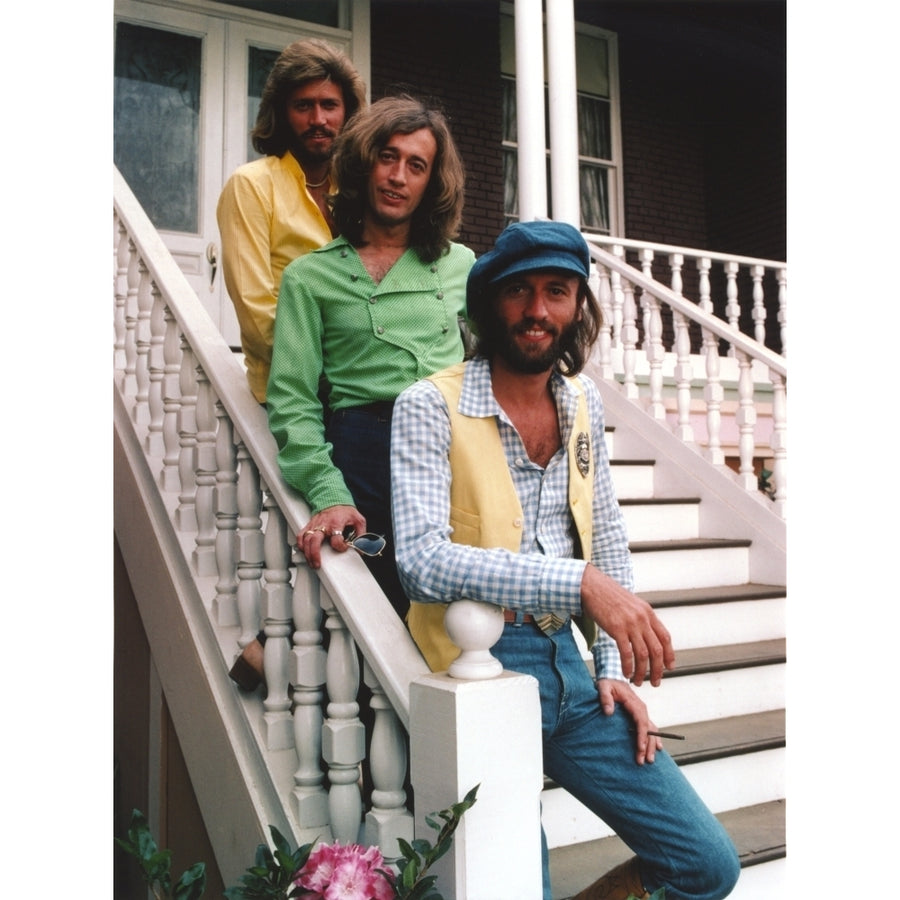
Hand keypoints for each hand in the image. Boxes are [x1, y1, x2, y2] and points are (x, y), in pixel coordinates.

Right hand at [298, 505, 366, 568]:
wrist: (334, 499)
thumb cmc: (345, 511)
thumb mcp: (358, 520)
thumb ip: (361, 535)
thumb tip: (361, 549)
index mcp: (337, 523)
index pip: (336, 539)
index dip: (340, 546)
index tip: (344, 547)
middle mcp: (324, 525)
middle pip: (315, 540)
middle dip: (315, 554)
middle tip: (317, 564)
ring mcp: (315, 525)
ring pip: (306, 540)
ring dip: (307, 553)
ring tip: (311, 562)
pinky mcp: (310, 525)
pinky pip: (301, 535)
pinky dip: (300, 544)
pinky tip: (303, 551)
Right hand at [580, 564, 674, 685]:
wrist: (591, 585)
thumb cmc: (607, 594)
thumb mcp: (631, 603)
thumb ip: (640, 617)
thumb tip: (644, 633)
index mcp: (648, 612)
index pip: (665, 637)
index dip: (669, 655)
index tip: (669, 667)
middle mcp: (642, 618)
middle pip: (657, 650)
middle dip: (658, 669)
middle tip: (656, 682)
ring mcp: (630, 623)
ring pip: (643, 655)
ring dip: (643, 672)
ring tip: (639, 681)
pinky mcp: (617, 628)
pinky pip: (626, 653)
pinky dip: (628, 666)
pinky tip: (626, 673)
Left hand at [597, 678, 662, 764]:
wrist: (613, 678)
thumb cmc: (608, 684)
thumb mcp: (604, 687)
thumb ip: (605, 698)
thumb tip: (608, 712)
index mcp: (634, 703)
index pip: (641, 722)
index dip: (642, 735)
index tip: (640, 748)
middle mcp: (641, 709)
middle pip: (648, 729)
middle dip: (647, 746)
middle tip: (644, 761)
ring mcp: (642, 713)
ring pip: (652, 731)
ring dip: (652, 745)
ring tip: (649, 760)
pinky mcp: (640, 716)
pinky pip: (650, 728)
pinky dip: (654, 739)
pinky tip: (657, 749)